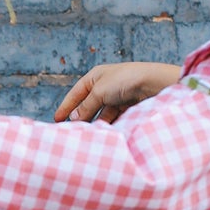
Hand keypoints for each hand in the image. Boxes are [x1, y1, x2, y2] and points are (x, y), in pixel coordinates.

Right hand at [54, 61, 181, 124]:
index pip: (76, 93)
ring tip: (89, 134)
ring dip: (95, 122)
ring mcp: (117, 96)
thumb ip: (85, 106)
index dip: (66, 106)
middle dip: (80, 116)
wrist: (152, 84)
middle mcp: (106, 85)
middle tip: (73, 131)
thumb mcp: (99, 92)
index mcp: (96, 76)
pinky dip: (108, 124)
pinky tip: (104, 132)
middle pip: (88, 104)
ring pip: (101, 112)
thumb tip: (74, 118)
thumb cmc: (124, 81)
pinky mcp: (127, 105)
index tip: (57, 119)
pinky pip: (113, 117)